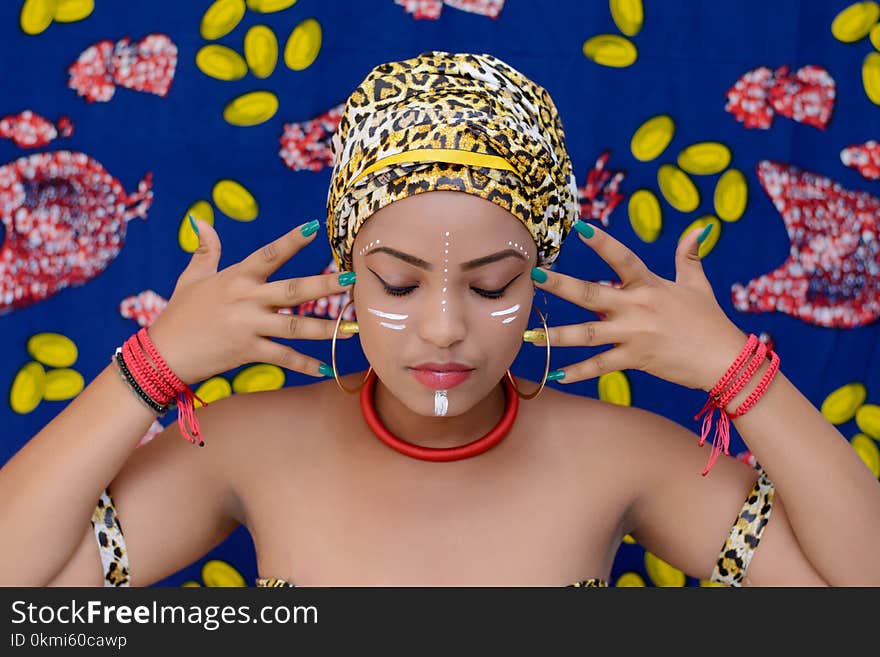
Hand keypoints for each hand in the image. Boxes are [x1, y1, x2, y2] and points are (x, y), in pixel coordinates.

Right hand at [145, 218, 354, 384]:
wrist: (162, 354)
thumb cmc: (178, 314)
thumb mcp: (191, 278)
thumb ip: (205, 251)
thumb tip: (202, 220)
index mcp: (236, 277)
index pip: (269, 254)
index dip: (291, 240)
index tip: (314, 227)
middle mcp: (246, 299)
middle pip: (293, 290)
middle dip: (324, 285)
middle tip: (351, 279)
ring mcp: (248, 326)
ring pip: (295, 326)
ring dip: (327, 328)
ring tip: (354, 328)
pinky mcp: (248, 351)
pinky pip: (284, 357)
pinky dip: (306, 365)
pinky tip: (328, 368)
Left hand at [530, 221, 748, 391]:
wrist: (724, 360)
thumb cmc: (710, 320)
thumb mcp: (698, 284)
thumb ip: (689, 255)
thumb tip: (700, 227)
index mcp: (650, 285)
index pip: (622, 258)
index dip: (601, 242)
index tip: (577, 226)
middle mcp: (637, 308)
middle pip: (591, 294)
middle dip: (561, 286)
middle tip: (535, 276)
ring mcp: (633, 335)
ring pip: (587, 334)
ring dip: (556, 336)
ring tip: (530, 336)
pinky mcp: (634, 359)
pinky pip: (601, 366)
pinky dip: (579, 372)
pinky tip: (557, 374)